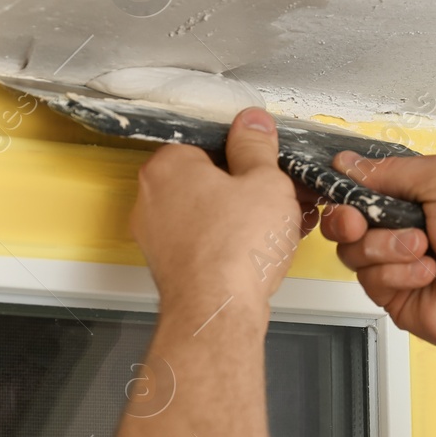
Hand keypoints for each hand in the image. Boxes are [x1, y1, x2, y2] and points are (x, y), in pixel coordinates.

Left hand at [130, 109, 313, 311]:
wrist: (218, 313)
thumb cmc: (236, 248)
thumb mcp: (265, 181)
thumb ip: (257, 146)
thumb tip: (252, 123)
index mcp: (168, 165)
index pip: (207, 141)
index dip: (245, 152)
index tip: (269, 162)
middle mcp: (152, 198)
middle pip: (208, 179)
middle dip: (248, 186)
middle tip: (283, 195)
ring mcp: (157, 236)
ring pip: (209, 212)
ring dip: (244, 215)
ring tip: (283, 224)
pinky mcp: (171, 266)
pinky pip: (205, 241)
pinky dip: (232, 241)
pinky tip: (265, 249)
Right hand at [320, 152, 435, 368]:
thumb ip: (393, 169)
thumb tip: (349, 163)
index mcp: (424, 191)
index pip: (368, 182)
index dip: (348, 184)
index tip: (338, 183)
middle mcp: (409, 225)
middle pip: (349, 217)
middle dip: (351, 217)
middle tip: (362, 221)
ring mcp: (401, 262)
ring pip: (354, 250)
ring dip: (384, 246)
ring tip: (423, 249)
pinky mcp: (397, 295)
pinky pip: (369, 280)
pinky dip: (397, 273)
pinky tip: (428, 274)